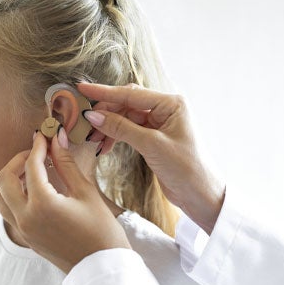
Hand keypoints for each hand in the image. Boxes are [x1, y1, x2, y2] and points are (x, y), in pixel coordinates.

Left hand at [0, 130, 130, 272]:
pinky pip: (7, 212)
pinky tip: (33, 190)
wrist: (102, 268)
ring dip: (11, 180)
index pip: (31, 165)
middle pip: (4, 179)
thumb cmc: (102, 231)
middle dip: (18, 160)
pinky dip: (13, 196)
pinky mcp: (26, 238)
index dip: (38, 146)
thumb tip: (57, 140)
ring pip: (0, 197)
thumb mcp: (86, 193)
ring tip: (33, 172)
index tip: (44, 135)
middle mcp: (26, 218)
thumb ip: (67, 164)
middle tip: (36, 153)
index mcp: (43, 204)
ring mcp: (23, 230)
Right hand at [78, 82, 224, 233]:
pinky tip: (104, 146)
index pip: (131, 94)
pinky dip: (115, 136)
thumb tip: (93, 116)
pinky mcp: (153, 138)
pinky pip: (128, 130)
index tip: (82, 89)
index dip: (104, 92)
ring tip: (92, 138)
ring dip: (108, 127)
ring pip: (125, 118)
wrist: (201, 195)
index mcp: (171, 104)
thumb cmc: (186, 168)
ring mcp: (158, 123)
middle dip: (104, 113)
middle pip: (126, 104)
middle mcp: (165, 109)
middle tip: (84, 122)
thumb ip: (121, 128)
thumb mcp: (152, 145)